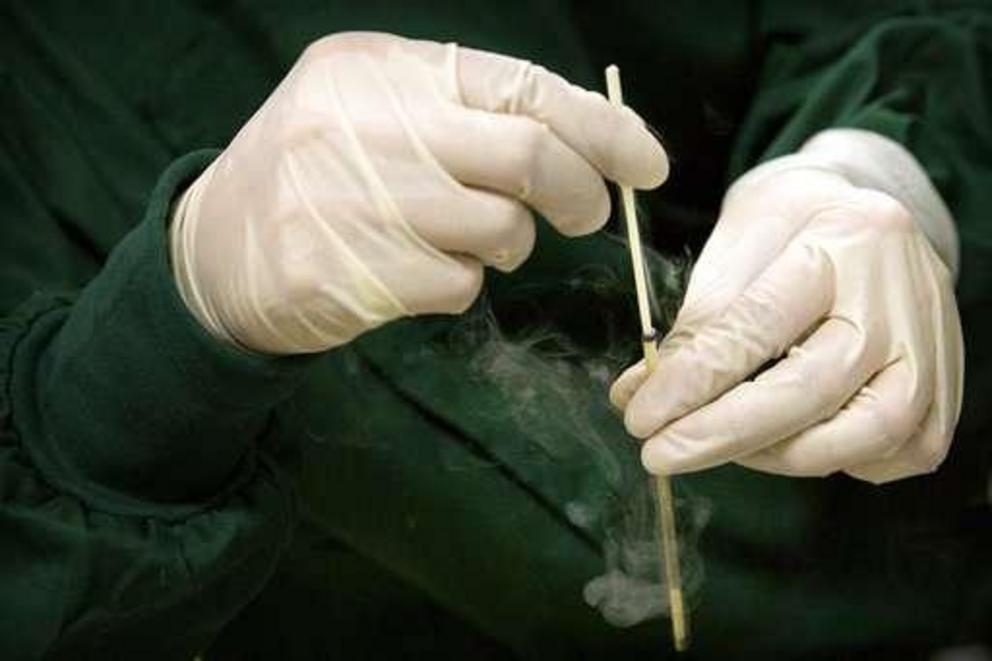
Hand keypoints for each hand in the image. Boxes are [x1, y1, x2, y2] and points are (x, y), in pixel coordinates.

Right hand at [169, 32, 666, 353]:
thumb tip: (584, 143)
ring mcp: (356, 201)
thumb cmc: (318, 175)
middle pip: (529, 157)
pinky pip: (458, 285)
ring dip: (509, 244)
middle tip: (588, 216)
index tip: (647, 163)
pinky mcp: (351, 273)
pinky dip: (459, 284)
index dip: (603, 128)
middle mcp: (369, 124)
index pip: (522, 88)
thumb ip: (465, 113)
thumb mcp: (378, 111)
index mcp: (382, 68)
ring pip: (501, 229)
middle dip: (583, 193)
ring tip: (467, 239)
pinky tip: (414, 273)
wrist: (214, 251)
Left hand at [611, 130, 963, 483]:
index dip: (694, 381)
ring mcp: (932, 351)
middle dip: (723, 433)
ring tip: (719, 441)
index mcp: (845, 240)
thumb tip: (637, 396)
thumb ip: (697, 321)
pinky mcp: (945, 394)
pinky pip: (889, 457)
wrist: (871, 217)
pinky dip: (829, 460)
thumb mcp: (738, 244)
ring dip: (774, 454)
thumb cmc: (793, 228)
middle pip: (811, 389)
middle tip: (658, 454)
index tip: (640, 416)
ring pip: (861, 435)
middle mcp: (900, 299)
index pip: (759, 326)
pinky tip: (784, 438)